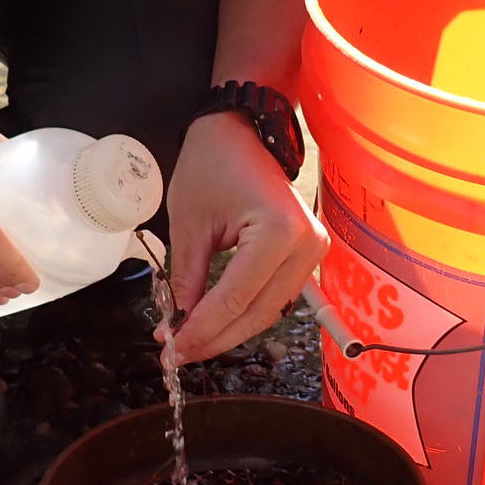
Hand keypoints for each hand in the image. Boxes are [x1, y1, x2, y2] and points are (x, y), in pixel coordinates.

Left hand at [163, 110, 327, 362]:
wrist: (243, 132)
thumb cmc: (211, 165)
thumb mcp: (189, 224)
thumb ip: (186, 279)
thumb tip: (176, 326)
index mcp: (276, 232)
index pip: (234, 299)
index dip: (201, 330)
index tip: (171, 348)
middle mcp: (305, 246)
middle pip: (257, 313)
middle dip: (216, 338)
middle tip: (179, 353)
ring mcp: (313, 251)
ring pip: (269, 311)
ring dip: (231, 331)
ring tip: (193, 342)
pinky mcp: (309, 254)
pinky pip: (276, 296)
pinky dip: (246, 313)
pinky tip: (217, 323)